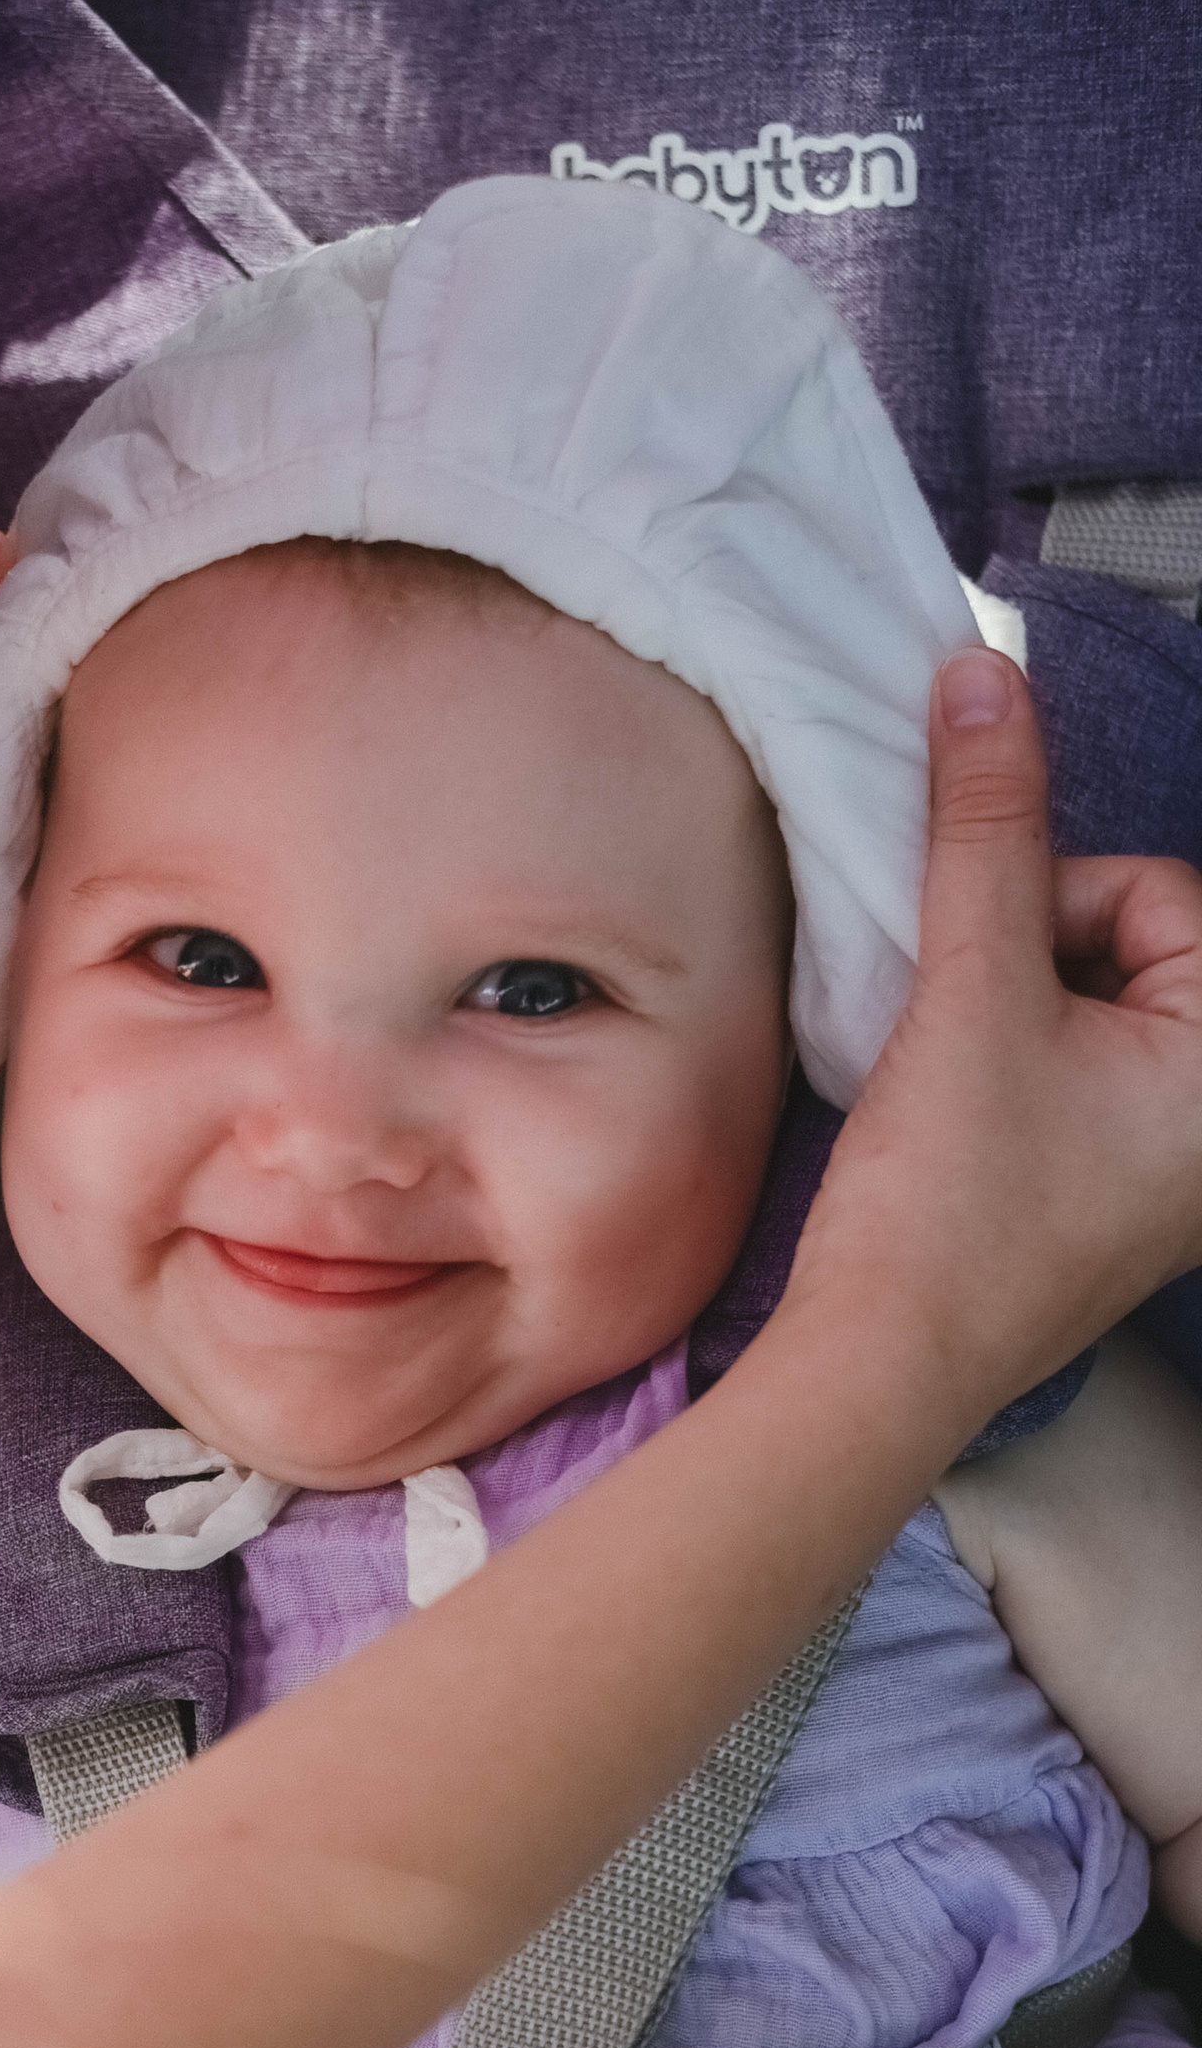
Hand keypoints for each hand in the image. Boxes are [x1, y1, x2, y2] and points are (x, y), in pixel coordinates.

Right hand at [792, 651, 1201, 1445]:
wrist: (877, 1370)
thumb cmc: (948, 1213)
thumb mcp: (972, 990)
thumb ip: (985, 826)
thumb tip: (985, 677)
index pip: (1164, 895)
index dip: (1054, 903)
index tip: (985, 971)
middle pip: (1134, 947)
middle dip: (1031, 961)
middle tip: (967, 1033)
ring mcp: (1169, 1170)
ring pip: (1090, 1010)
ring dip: (1007, 1015)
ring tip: (954, 1087)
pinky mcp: (1107, 1202)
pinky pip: (1069, 1083)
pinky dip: (1004, 1077)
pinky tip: (956, 1125)